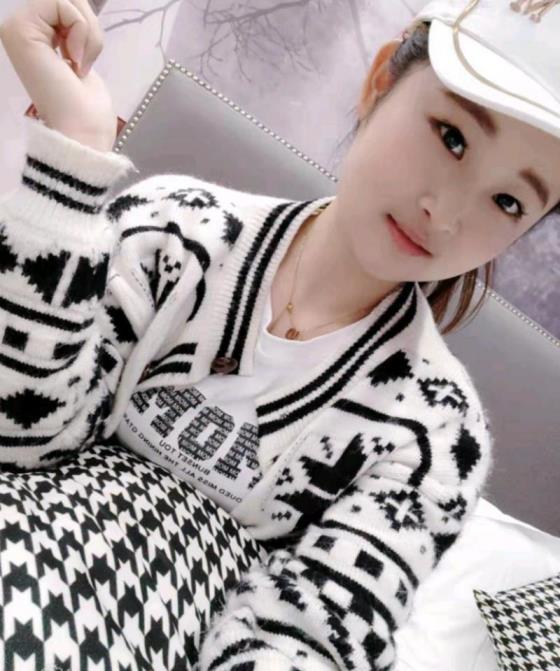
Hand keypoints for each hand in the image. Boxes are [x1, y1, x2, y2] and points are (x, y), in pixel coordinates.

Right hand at [0, 0, 117, 150]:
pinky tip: (73, 61)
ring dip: (87, 31)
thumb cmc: (87, 108)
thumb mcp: (82, 54)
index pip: (65, 4)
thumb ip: (76, 28)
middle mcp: (20, 29)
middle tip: (83, 62)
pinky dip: (81, 31)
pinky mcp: (20, 30)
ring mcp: (17, 29)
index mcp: (33, 36)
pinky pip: (61, 4)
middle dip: (88, 26)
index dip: (85, 26)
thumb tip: (82, 5)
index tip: (81, 63)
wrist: (82, 132)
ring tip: (79, 64)